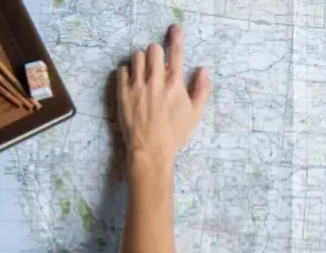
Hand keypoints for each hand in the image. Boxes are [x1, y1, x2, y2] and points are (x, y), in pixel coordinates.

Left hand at [117, 24, 212, 165]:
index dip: (176, 37)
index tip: (175, 29)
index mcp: (174, 84)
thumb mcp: (195, 114)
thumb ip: (202, 90)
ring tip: (145, 71)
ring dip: (142, 60)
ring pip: (136, 56)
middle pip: (153, 49)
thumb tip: (204, 70)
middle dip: (156, 52)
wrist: (150, 150)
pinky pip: (122, 70)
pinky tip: (133, 80)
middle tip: (157, 63)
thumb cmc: (175, 134)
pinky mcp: (123, 93)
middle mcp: (155, 80)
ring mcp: (137, 86)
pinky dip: (127, 71)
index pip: (176, 52)